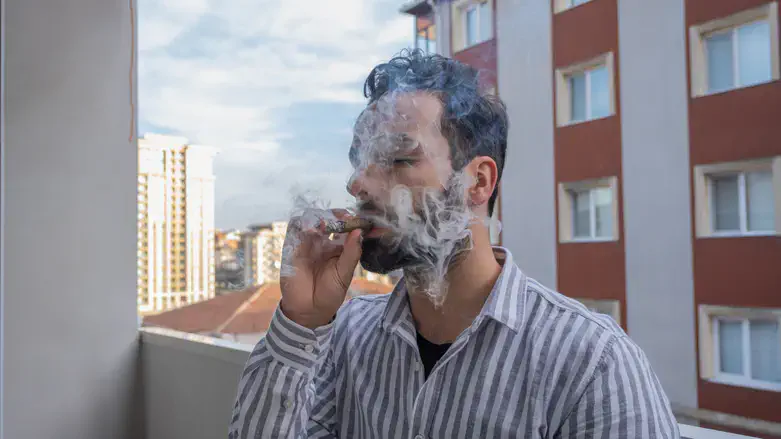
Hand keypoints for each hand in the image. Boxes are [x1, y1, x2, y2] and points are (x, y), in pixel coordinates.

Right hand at [279, 209, 363, 328]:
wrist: (308, 310)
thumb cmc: (329, 293)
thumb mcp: (344, 274)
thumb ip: (351, 253)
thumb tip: (359, 231)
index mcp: (339, 247)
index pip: (345, 226)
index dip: (351, 220)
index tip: (357, 219)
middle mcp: (324, 242)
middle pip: (329, 218)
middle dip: (335, 215)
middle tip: (343, 218)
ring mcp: (307, 243)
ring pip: (311, 219)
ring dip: (319, 217)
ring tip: (326, 224)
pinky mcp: (292, 247)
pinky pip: (294, 229)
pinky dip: (302, 224)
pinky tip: (311, 230)